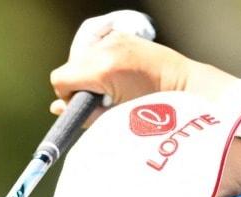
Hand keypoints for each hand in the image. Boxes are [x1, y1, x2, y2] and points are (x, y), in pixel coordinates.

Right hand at [49, 15, 237, 121]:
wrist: (183, 86)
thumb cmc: (153, 109)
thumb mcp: (114, 118)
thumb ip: (84, 114)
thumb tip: (57, 110)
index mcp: (103, 68)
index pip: (61, 79)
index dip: (67, 97)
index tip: (84, 106)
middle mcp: (106, 47)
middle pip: (69, 67)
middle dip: (78, 84)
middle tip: (101, 98)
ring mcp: (114, 38)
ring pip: (81, 57)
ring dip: (89, 73)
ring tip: (111, 86)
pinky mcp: (120, 34)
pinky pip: (95, 49)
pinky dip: (99, 62)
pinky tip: (116, 73)